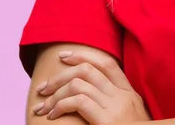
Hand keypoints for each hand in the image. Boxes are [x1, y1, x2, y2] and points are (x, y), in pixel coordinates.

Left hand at [31, 48, 150, 123]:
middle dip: (61, 75)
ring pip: (79, 84)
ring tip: (43, 107)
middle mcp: (122, 95)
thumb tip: (93, 96)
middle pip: (88, 70)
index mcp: (129, 92)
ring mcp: (115, 106)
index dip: (83, 56)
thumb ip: (117, 103)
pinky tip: (53, 115)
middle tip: (43, 87)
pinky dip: (61, 105)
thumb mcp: (131, 115)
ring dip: (55, 94)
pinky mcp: (105, 120)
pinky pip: (79, 101)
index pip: (106, 64)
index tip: (64, 56)